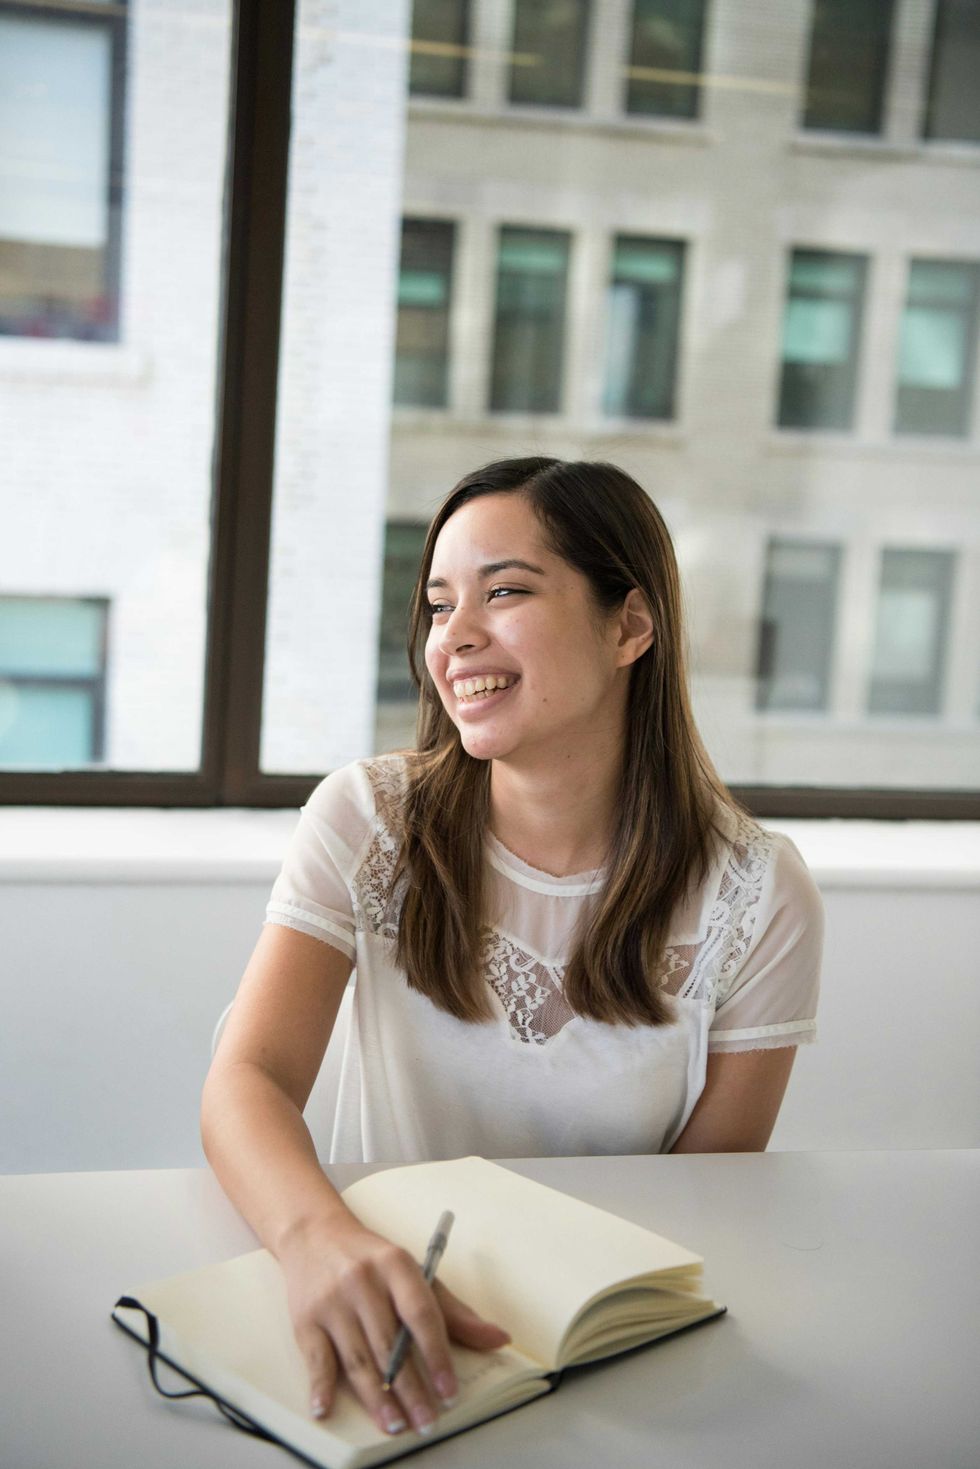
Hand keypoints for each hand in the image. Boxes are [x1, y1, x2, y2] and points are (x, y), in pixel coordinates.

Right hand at [279, 1212, 510, 1437]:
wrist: (315, 1234)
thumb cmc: (371, 1259)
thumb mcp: (413, 1273)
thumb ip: (453, 1311)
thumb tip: (497, 1338)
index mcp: (396, 1265)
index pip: (421, 1314)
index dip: (437, 1356)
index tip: (449, 1390)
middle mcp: (363, 1281)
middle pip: (389, 1345)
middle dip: (411, 1389)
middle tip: (426, 1421)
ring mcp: (332, 1301)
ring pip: (358, 1358)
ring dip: (377, 1397)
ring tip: (395, 1424)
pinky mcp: (306, 1319)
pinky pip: (316, 1358)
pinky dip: (320, 1386)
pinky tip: (327, 1408)